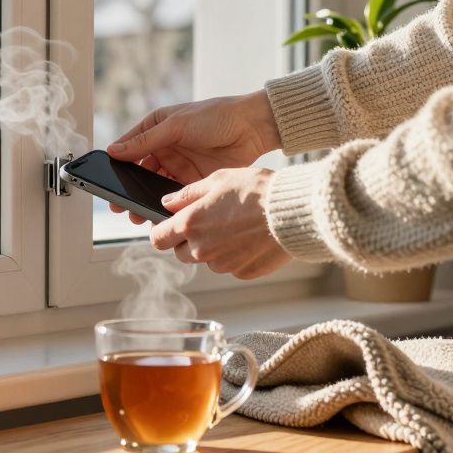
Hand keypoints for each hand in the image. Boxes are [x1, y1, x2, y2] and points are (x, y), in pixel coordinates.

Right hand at [106, 90, 279, 223]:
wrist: (253, 127)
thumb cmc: (215, 116)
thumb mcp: (176, 125)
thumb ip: (145, 141)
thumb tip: (113, 151)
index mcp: (157, 128)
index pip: (130, 148)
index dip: (117, 165)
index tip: (106, 181)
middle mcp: (166, 147)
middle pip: (140, 172)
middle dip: (129, 188)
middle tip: (120, 205)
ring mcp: (180, 165)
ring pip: (155, 186)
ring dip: (145, 199)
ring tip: (137, 214)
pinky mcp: (194, 179)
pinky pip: (175, 195)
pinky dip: (166, 205)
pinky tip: (159, 213)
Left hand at [150, 167, 289, 279]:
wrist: (294, 212)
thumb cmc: (257, 191)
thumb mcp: (218, 180)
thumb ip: (187, 194)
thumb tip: (167, 202)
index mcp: (190, 224)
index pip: (158, 239)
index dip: (162, 232)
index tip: (170, 226)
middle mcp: (202, 250)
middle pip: (181, 253)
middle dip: (189, 240)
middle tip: (211, 221)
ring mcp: (222, 265)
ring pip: (207, 260)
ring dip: (214, 248)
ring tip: (236, 226)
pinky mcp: (242, 273)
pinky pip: (231, 266)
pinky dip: (236, 255)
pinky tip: (250, 237)